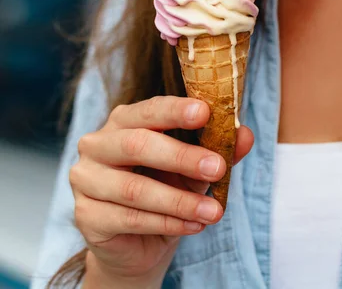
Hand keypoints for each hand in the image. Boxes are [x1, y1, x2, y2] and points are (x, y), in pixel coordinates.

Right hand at [69, 96, 253, 285]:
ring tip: (214, 211)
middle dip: (182, 157)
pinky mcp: (86, 216)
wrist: (141, 243)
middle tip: (217, 167)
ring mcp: (86, 180)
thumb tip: (245, 135)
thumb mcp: (198, 169)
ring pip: (134, 188)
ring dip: (180, 201)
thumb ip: (219, 150)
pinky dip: (167, 223)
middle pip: (137, 144)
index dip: (176, 110)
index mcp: (125, 122)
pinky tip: (194, 226)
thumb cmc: (168, 190)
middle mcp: (97, 145)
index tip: (205, 113)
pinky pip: (129, 219)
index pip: (149, 110)